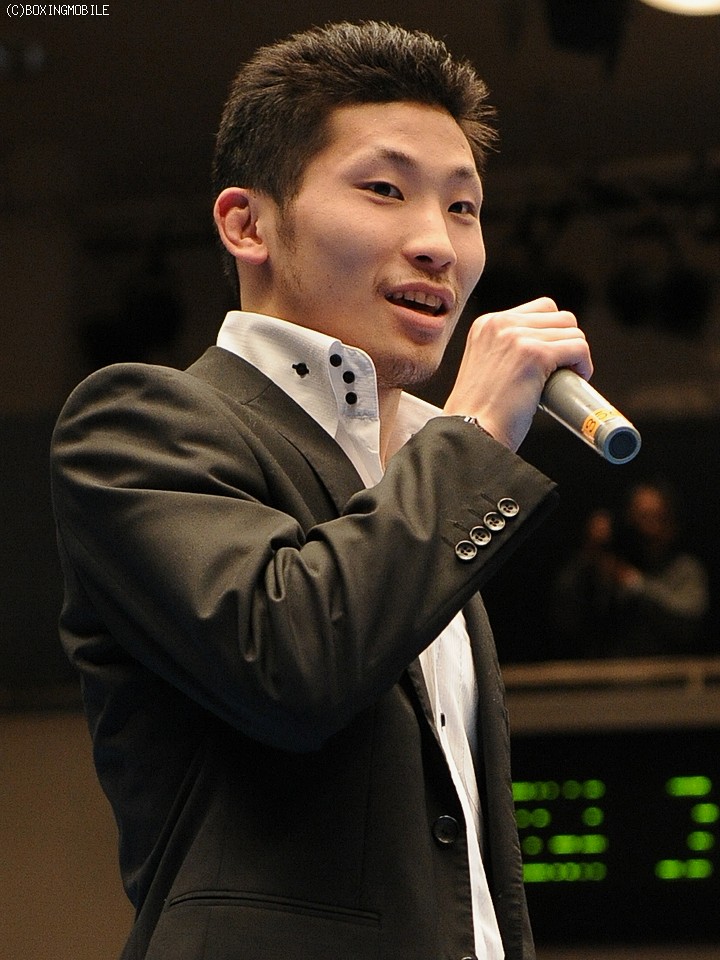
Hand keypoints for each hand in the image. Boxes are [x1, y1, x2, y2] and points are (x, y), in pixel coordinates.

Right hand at [444, 297, 592, 451]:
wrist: (471, 431)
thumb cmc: (479, 412)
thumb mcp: (486, 365)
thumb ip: (507, 349)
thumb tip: (546, 347)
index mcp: (487, 323)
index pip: (540, 309)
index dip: (553, 334)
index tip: (550, 358)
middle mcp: (501, 323)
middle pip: (560, 317)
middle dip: (566, 342)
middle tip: (560, 370)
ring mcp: (518, 337)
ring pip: (572, 331)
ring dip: (576, 355)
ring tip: (565, 378)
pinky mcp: (536, 355)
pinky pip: (578, 348)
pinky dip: (583, 365)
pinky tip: (576, 379)